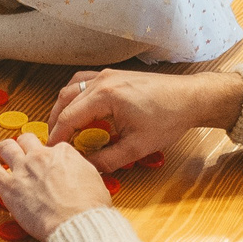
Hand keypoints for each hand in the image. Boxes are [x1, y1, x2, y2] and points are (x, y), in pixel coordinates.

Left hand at [0, 134, 115, 241]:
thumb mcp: (95, 182)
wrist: (77, 223)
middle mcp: (41, 156)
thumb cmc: (89, 208)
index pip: (53, 147)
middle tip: (22, 150)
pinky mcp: (9, 187)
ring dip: (3, 148)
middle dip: (25, 144)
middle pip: (27, 140)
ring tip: (0, 150)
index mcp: (64, 153)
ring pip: (7, 147)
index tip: (49, 164)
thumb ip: (82, 172)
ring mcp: (23, 169)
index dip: (50, 155)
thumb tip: (79, 174)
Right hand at [47, 68, 242, 171]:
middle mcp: (102, 80)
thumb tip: (88, 167)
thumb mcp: (137, 147)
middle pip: (65, 100)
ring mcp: (107, 74)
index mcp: (105, 96)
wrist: (190, 98)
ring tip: (63, 127)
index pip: (68, 117)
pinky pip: (84, 82)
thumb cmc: (168, 118)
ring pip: (72, 88)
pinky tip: (79, 110)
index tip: (52, 151)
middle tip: (55, 142)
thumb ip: (109, 159)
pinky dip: (76, 96)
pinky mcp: (114, 75)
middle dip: (56, 122)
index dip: (57, 136)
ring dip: (63, 107)